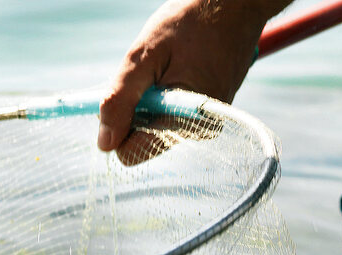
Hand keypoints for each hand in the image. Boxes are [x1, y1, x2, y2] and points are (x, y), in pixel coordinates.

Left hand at [98, 0, 288, 158]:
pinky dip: (162, 94)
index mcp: (184, 122)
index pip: (131, 153)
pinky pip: (169, 115)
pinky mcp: (207, 112)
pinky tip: (176, 68)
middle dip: (134, 111)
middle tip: (148, 74)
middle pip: (140, 140)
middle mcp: (198, 130)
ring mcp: (205, 122)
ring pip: (153, 126)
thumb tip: (104, 145)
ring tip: (166, 67)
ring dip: (148, 101)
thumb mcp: (143, 56)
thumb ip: (120, 101)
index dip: (118, 126)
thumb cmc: (189, 22)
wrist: (236, 3)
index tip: (126, 93)